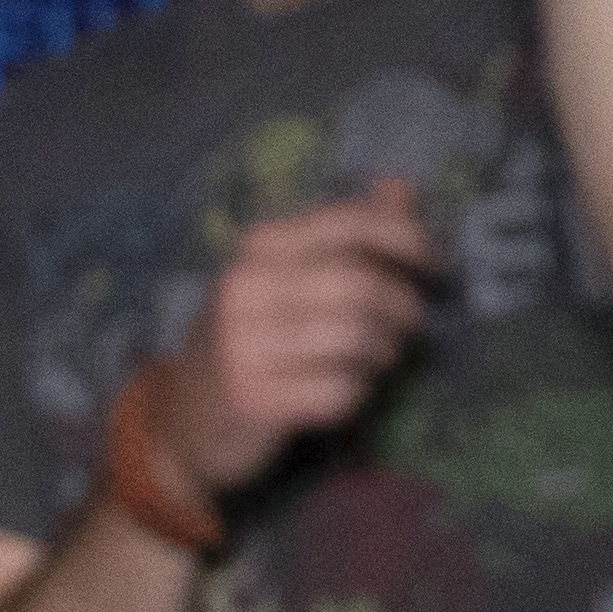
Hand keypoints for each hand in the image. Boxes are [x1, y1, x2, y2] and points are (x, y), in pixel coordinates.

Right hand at [146, 180, 431, 503]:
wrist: (182, 422)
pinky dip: (359, 391)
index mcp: (256, 250)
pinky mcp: (259, 401)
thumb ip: (340, 234)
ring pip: (357, 338)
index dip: (405, 238)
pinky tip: (346, 388)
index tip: (430, 262)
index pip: (348, 223)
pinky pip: (342, 389)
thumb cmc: (246, 341)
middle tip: (409, 322)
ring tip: (379, 356)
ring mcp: (247, 348)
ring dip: (385, 350)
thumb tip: (400, 190)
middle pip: (361, 284)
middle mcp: (246, 291)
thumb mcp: (280, 277)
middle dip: (403, 305)